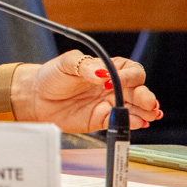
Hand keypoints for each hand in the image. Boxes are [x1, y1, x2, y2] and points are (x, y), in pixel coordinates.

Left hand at [14, 50, 161, 131]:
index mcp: (107, 69)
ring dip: (145, 112)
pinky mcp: (101, 120)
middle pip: (138, 90)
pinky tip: (138, 123)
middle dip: (145, 96)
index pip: (130, 70)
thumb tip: (103, 72)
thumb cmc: (51, 77)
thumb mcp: (66, 64)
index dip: (130, 76)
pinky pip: (120, 121)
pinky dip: (131, 123)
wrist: (36, 97)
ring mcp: (109, 104)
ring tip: (150, 115)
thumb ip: (84, 66)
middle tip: (149, 103)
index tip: (118, 80)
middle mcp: (112, 87)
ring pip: (134, 108)